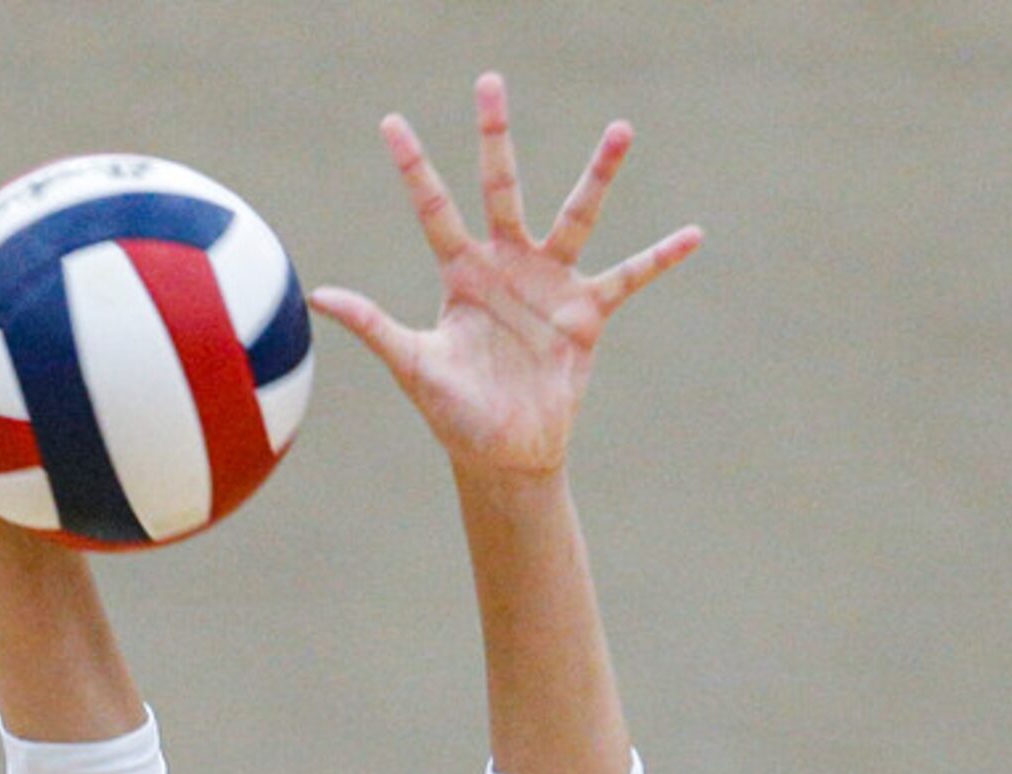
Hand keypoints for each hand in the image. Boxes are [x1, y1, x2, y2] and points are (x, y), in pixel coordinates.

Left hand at [309, 72, 700, 479]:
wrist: (503, 452)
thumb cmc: (453, 413)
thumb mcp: (412, 365)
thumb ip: (372, 326)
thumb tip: (318, 294)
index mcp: (461, 274)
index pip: (432, 209)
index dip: (413, 167)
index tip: (391, 122)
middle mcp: (506, 265)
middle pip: (500, 186)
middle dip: (494, 137)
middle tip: (488, 82)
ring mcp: (550, 282)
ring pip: (576, 215)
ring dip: (599, 175)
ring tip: (621, 129)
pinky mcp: (587, 311)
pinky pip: (630, 276)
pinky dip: (660, 257)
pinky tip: (693, 234)